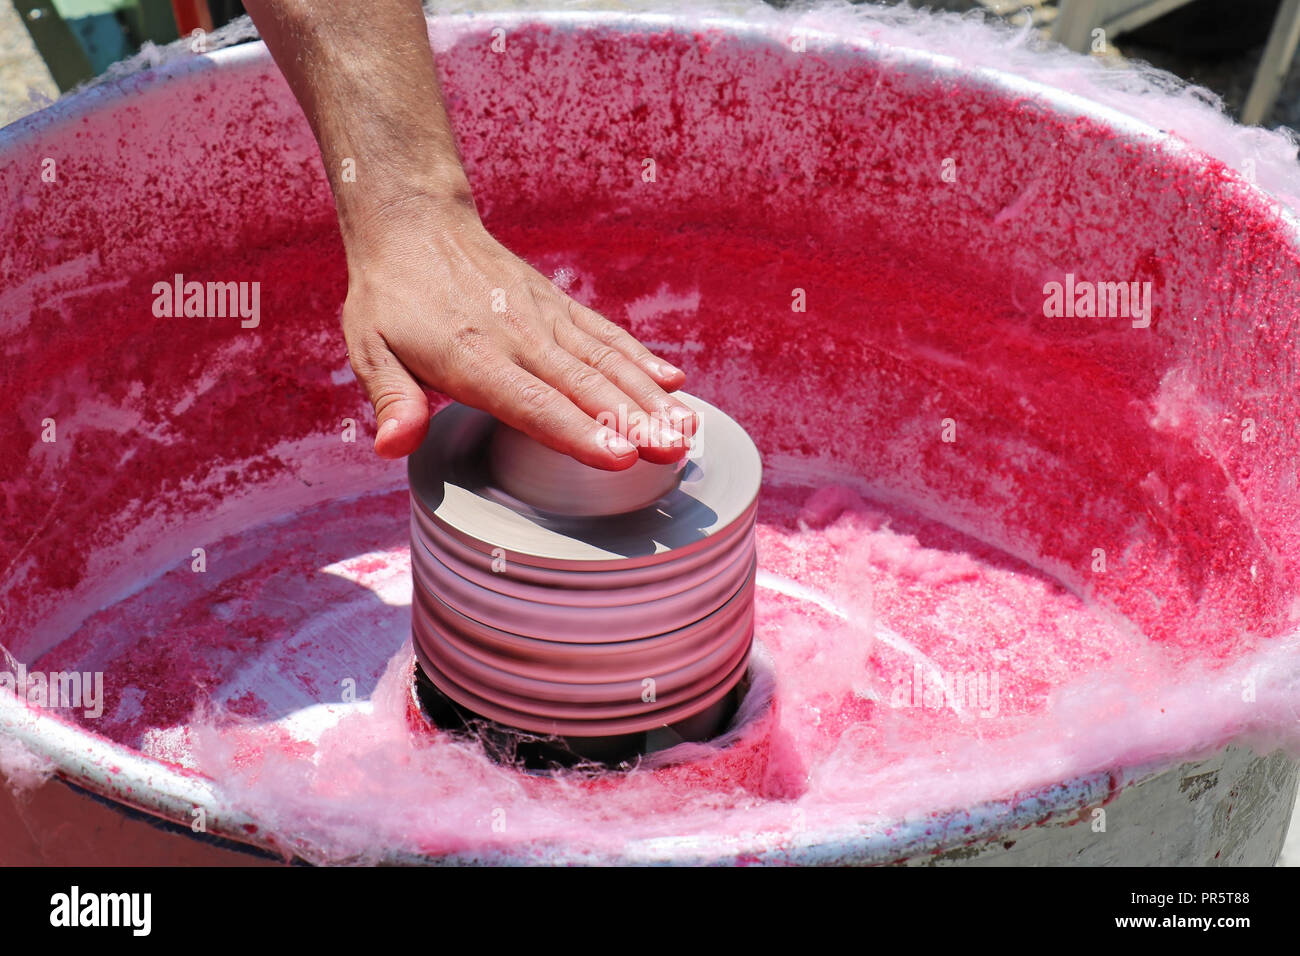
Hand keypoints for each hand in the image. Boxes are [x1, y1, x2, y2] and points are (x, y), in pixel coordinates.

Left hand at [340, 197, 697, 467]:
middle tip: (674, 450)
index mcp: (474, 359)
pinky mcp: (559, 306)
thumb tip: (394, 445)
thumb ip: (392, 400)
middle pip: (585, 386)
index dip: (578, 433)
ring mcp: (546, 319)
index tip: (619, 456)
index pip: (535, 404)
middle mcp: (520, 338)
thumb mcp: (370, 349)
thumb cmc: (391, 297)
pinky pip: (606, 335)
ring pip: (607, 362)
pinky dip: (641, 358)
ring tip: (687, 427)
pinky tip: (673, 382)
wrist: (415, 222)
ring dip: (649, 397)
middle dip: (633, 421)